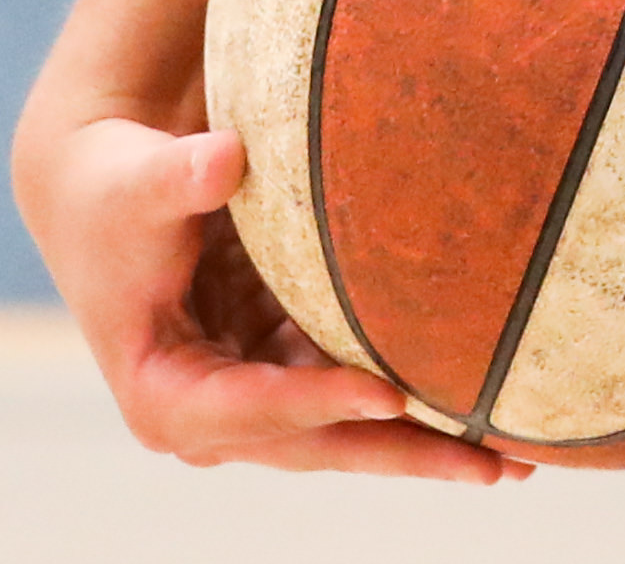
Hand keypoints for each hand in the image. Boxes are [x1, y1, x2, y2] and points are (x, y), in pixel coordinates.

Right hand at [18, 114, 529, 480]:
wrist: (109, 194)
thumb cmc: (116, 190)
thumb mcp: (136, 186)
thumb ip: (177, 177)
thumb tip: (226, 157)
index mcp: (165, 397)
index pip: (252, 408)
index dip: (318, 402)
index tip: (391, 395)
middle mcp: (214, 417)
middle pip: (319, 444)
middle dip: (405, 455)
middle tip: (493, 468)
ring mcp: (256, 394)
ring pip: (349, 432)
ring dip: (426, 446)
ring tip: (515, 458)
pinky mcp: (284, 365)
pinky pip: (355, 390)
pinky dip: (412, 402)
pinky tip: (481, 407)